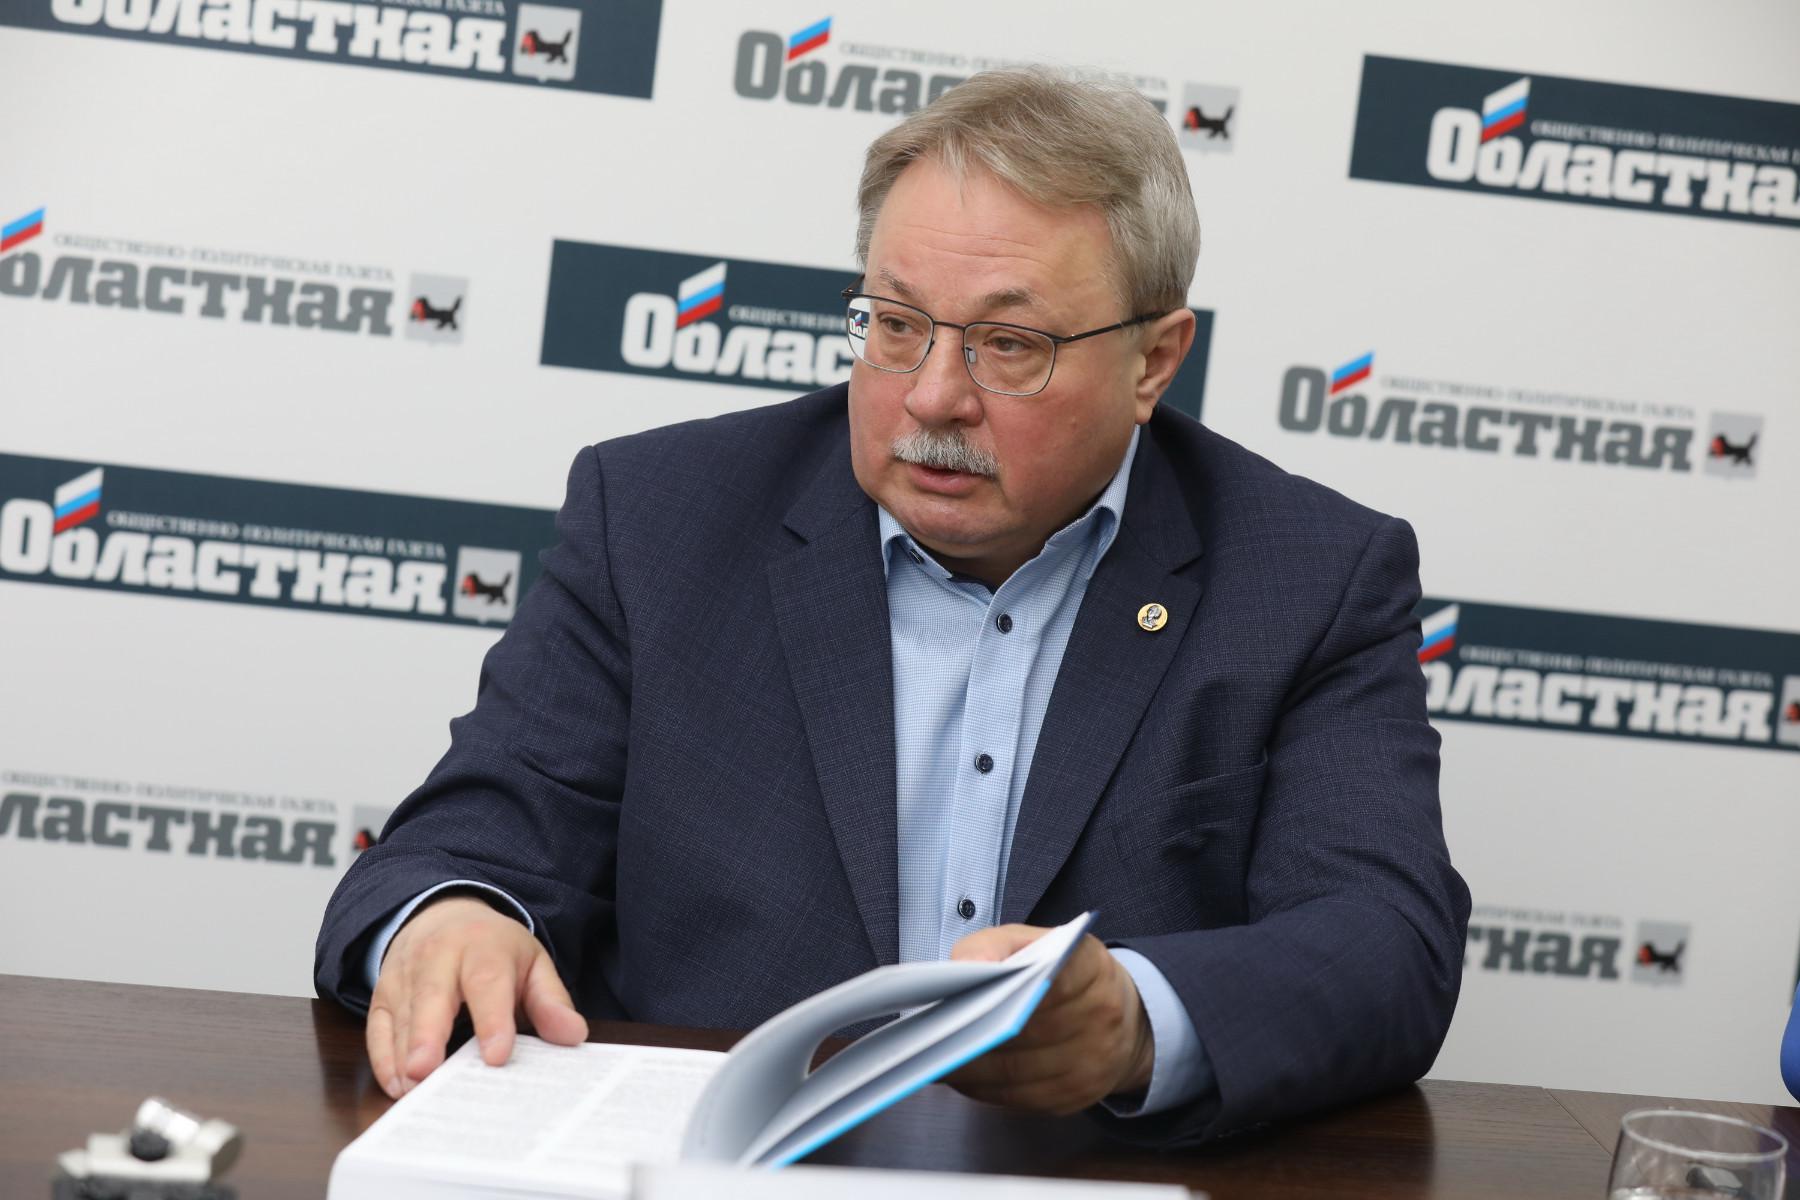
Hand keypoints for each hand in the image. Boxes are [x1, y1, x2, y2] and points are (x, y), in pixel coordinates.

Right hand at [365, 894, 587, 1098]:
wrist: (442, 914)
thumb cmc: (492, 948)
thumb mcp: (531, 962)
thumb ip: (550, 1000)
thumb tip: (573, 1035)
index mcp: (483, 947)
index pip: (488, 982)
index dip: (492, 1020)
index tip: (496, 1056)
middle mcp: (437, 957)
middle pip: (431, 997)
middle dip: (428, 1036)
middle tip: (426, 1073)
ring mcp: (404, 975)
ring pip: (400, 1017)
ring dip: (403, 1056)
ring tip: (413, 1093)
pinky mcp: (381, 995)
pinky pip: (376, 1028)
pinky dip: (384, 1059)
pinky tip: (398, 1086)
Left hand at [944, 926, 1153, 1115]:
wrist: (1129, 1021)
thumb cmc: (1069, 975)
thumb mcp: (1039, 940)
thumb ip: (997, 944)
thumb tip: (961, 968)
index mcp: (1091, 967)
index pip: (1047, 973)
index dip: (1002, 981)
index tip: (961, 986)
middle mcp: (1100, 1016)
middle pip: (1024, 1029)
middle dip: (973, 1030)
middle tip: (931, 1028)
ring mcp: (1091, 1062)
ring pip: (1015, 1070)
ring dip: (969, 1065)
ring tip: (934, 1052)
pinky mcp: (1075, 1098)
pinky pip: (1018, 1098)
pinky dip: (982, 1087)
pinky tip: (960, 1072)